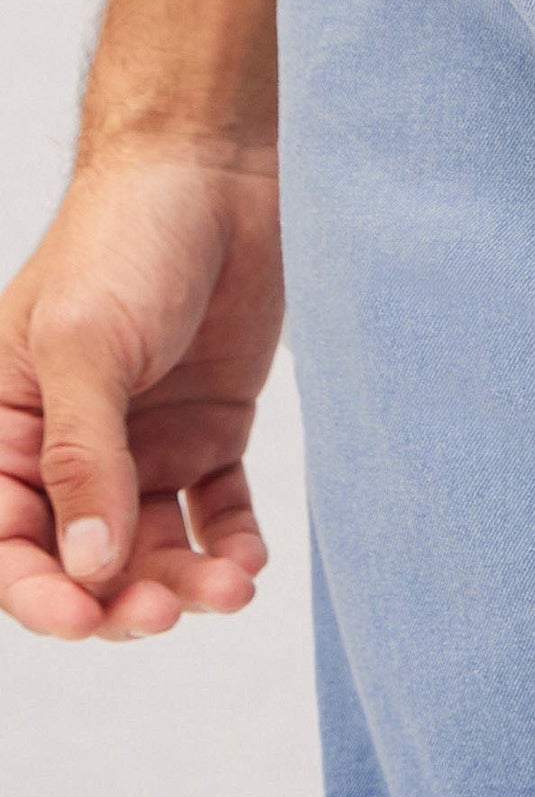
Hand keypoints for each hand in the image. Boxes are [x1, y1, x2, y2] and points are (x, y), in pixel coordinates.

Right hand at [0, 148, 282, 641]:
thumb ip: (83, 457)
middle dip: (118, 599)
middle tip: (164, 612)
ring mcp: (139, 448)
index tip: (81, 617)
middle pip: (80, 560)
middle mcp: (65, 450)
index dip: (36, 591)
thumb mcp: (86, 346)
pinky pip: (213, 514)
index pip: (4, 537)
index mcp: (1, 428)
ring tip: (228, 589)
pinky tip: (247, 564)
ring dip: (182, 582)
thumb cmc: (122, 244)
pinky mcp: (206, 437)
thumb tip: (86, 566)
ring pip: (150, 549)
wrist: (212, 179)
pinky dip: (228, 547)